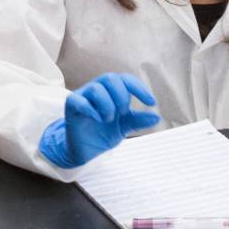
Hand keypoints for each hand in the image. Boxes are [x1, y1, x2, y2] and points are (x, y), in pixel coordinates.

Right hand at [38, 73, 158, 167]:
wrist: (86, 150)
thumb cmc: (103, 133)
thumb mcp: (124, 127)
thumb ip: (138, 120)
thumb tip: (156, 117)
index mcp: (111, 91)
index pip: (126, 79)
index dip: (139, 88)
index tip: (151, 103)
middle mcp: (97, 90)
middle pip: (110, 78)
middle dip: (121, 96)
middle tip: (122, 113)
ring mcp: (83, 97)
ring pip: (96, 88)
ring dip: (107, 105)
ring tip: (108, 120)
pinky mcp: (71, 108)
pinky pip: (79, 101)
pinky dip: (91, 110)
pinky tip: (98, 120)